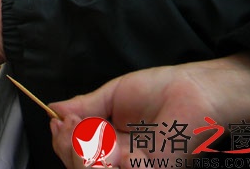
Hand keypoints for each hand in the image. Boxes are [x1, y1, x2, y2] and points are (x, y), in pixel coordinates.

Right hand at [49, 54, 249, 167]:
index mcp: (108, 142)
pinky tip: (118, 150)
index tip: (57, 122)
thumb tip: (54, 109)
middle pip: (79, 167)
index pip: (75, 153)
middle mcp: (119, 158)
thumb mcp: (112, 94)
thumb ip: (84, 106)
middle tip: (71, 125)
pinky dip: (114, 163)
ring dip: (85, 155)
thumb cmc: (160, 89)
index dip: (61, 143)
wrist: (195, 90)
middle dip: (67, 148)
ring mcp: (137, 166)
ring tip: (92, 132)